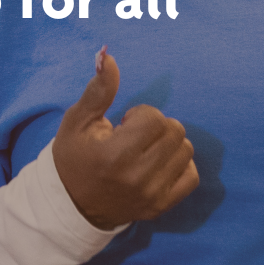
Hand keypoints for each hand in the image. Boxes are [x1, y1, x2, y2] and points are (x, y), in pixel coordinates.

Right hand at [52, 47, 200, 229]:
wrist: (72, 205)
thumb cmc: (73, 158)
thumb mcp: (77, 122)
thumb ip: (98, 91)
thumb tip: (109, 58)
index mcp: (115, 155)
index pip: (154, 119)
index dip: (141, 114)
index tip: (125, 124)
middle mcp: (137, 177)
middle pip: (174, 132)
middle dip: (156, 126)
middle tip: (135, 137)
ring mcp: (153, 195)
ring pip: (186, 151)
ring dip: (168, 144)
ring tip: (146, 150)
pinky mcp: (162, 206)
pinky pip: (192, 176)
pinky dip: (181, 165)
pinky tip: (160, 163)